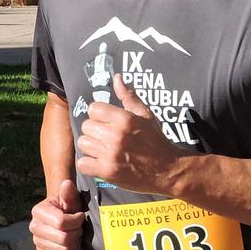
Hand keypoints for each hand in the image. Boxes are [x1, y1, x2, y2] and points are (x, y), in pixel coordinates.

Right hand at [28, 178, 85, 249]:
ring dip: (74, 242)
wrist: (62, 215)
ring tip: (74, 234)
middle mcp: (34, 227)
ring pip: (64, 249)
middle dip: (76, 232)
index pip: (61, 223)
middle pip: (63, 238)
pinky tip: (71, 243)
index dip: (76, 221)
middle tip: (78, 227)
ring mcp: (37, 241)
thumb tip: (66, 184)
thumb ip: (69, 193)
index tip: (80, 216)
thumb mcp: (71, 198)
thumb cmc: (68, 206)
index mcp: (38, 211)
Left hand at [77, 75, 185, 193]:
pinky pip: (83, 163)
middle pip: (86, 126)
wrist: (167, 170)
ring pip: (83, 144)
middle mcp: (116, 135)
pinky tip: (99, 162)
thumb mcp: (145, 115)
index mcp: (124, 119)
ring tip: (103, 150)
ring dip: (91, 147)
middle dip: (94, 131)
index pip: (93, 109)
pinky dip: (89, 164)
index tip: (106, 122)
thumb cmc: (156, 141)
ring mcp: (111, 154)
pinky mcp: (108, 171)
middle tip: (105, 138)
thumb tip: (117, 77)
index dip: (98, 115)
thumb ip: (128, 97)